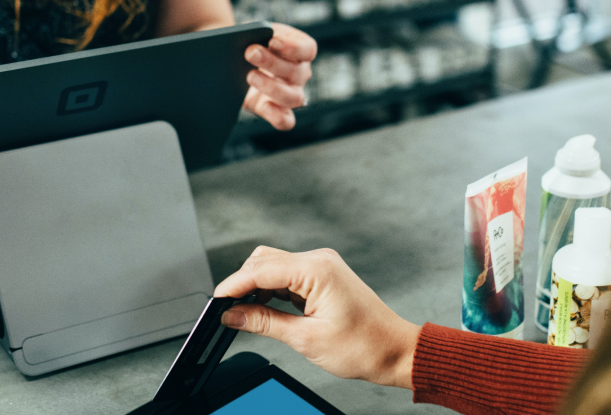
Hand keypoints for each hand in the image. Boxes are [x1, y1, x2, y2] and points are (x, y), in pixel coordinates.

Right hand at [213, 246, 420, 389]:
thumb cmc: (364, 346)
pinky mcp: (322, 276)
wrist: (395, 351)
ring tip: (245, 314)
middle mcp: (319, 260)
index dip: (233, 285)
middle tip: (226, 311)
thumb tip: (233, 315)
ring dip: (256, 287)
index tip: (216, 302)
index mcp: (317, 270)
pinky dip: (271, 290)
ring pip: (273, 266)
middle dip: (242, 284)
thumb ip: (264, 323)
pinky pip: (287, 275)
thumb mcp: (306, 339)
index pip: (261, 270)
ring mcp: (321, 266)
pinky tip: (265, 310)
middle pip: (263, 261)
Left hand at [244, 23, 316, 130]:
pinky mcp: (275, 110)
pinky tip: (264, 105)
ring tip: (250, 76)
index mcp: (298, 50)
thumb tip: (249, 43)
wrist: (232, 62)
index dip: (293, 46)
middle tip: (250, 53)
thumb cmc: (248, 43)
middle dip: (272, 62)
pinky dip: (277, 115)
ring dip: (272, 87)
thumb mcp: (253, 33)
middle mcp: (299, 73)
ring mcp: (290, 93)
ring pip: (294, 98)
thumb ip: (255, 34)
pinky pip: (286, 120)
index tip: (273, 41)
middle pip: (297, 72)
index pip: (307, 48)